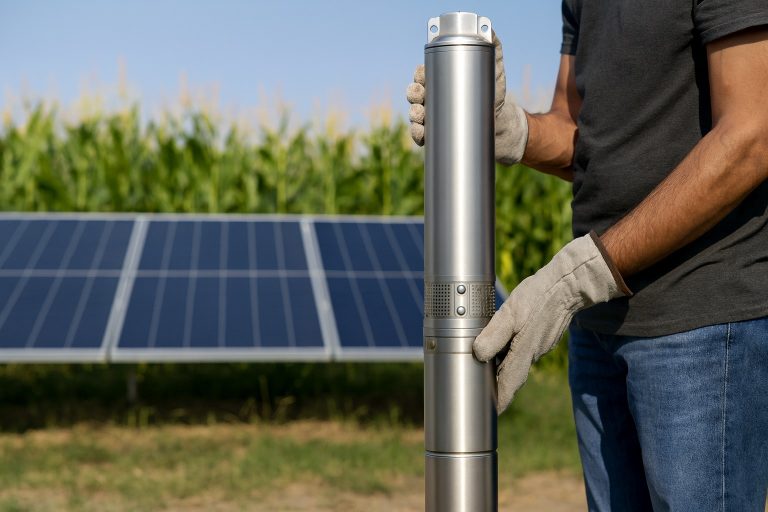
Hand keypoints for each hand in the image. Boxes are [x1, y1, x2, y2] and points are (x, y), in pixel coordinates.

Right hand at [405, 32, 529, 164]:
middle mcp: (433, 97)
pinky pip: (420, 134)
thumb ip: (493, 49)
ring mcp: (433, 116)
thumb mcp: (494, 70)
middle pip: (414, 92)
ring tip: (420, 115)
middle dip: (413, 92)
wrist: (499, 123)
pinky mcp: (435, 134)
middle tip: (420, 94)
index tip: (422, 74)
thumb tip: (491, 31)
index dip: (419, 73)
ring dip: (413, 113)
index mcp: (441, 79)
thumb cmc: (493, 94)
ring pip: (414, 113)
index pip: (423, 73)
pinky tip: (421, 132)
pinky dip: (417, 133)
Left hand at [473, 233, 630, 412]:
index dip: (499, 400)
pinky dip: (511, 352)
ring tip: (486, 369)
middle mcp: (533, 353)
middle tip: (482, 391)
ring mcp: (539, 345)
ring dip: (503, 367)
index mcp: (523, 352)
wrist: (569, 284)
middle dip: (498, 386)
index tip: (490, 413)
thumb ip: (494, 335)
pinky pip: (523, 349)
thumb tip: (477, 355)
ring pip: (517, 361)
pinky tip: (502, 345)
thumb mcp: (510, 313)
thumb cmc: (538, 296)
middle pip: (512, 376)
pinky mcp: (542, 335)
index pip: (508, 385)